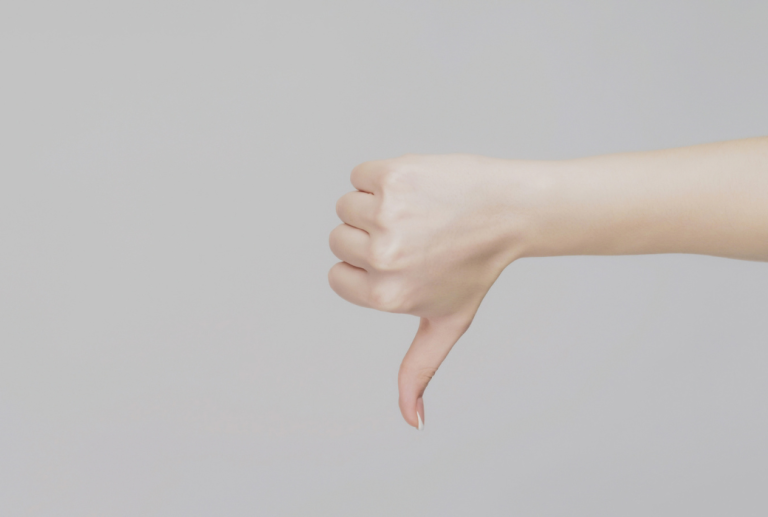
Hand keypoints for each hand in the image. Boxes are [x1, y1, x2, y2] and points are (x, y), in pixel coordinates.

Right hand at [328, 154, 532, 428]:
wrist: (510, 211)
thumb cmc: (475, 268)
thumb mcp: (447, 324)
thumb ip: (418, 370)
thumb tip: (413, 422)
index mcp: (387, 294)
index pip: (338, 276)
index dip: (367, 266)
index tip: (404, 261)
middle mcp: (385, 257)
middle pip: (339, 239)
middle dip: (370, 235)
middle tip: (416, 236)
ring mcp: (388, 214)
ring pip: (346, 206)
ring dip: (375, 205)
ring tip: (417, 213)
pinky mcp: (393, 175)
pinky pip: (360, 175)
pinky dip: (380, 177)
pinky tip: (416, 189)